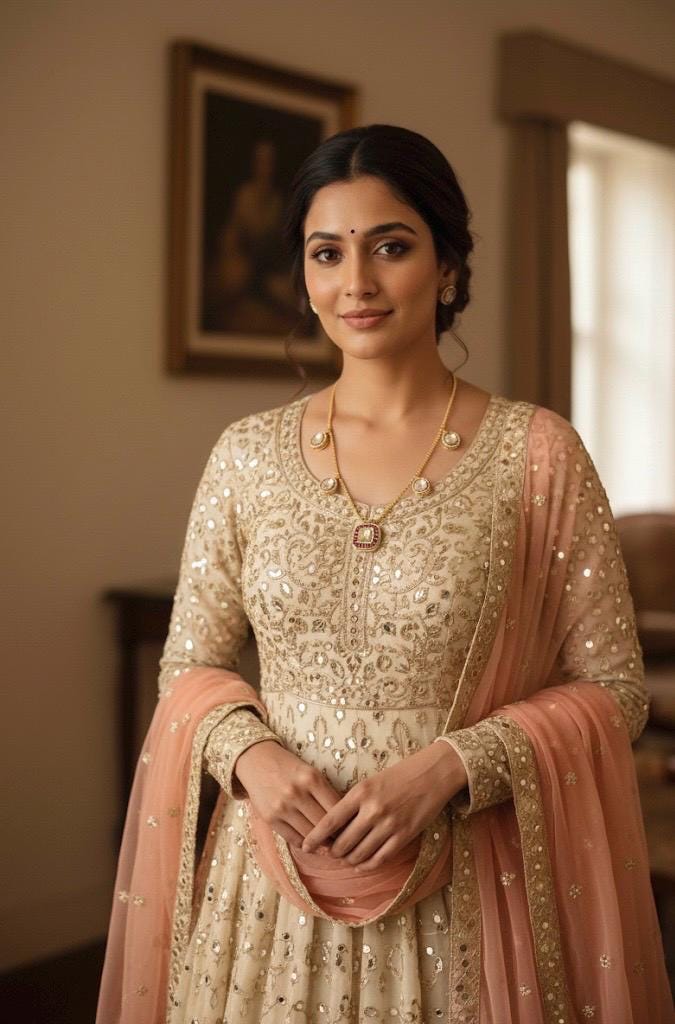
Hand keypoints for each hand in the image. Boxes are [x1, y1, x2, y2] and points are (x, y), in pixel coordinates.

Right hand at [233, 741, 342, 850]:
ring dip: (321, 843)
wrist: (256, 760)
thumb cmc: (289, 768)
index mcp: (312, 778)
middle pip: (324, 824)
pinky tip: (311, 844)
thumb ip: (326, 793)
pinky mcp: (270, 818)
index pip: (336, 808)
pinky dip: (305, 844)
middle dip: (336, 836)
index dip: (347, 822)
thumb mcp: (310, 772)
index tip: (352, 829)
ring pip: (309, 834)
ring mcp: (282, 806)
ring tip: (329, 846)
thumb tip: (345, 821)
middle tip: (343, 843)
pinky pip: (293, 839)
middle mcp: (296, 792)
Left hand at [301, 741, 467, 869]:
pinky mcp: (404, 836)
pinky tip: (361, 864)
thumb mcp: (370, 782)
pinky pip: (379, 859)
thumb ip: (353, 802)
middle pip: (342, 843)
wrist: (432, 774)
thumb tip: (332, 827)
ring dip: (348, 861)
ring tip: (344, 859)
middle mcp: (373, 810)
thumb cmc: (398, 775)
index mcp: (360, 792)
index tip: (305, 846)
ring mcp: (389, 825)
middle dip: (332, 852)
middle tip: (328, 853)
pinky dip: (366, 865)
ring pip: (359, 854)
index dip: (314, 838)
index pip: (329, 821)